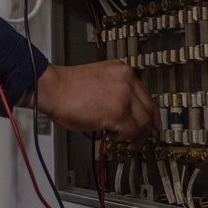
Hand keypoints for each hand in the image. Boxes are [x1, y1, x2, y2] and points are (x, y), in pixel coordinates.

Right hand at [30, 60, 159, 144]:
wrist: (54, 89)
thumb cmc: (67, 87)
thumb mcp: (99, 79)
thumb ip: (115, 90)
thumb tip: (124, 112)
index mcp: (121, 70)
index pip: (145, 93)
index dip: (150, 111)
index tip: (153, 121)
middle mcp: (126, 79)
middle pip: (148, 107)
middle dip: (146, 126)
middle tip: (142, 136)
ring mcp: (124, 95)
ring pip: (142, 121)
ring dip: (134, 133)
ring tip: (122, 137)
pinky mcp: (118, 112)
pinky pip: (130, 131)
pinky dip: (122, 137)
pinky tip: (112, 134)